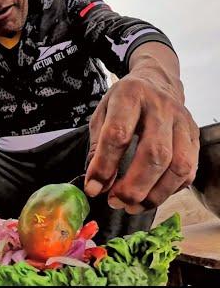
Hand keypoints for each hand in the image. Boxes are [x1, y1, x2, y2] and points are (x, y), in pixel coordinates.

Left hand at [85, 63, 198, 212]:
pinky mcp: (195, 135)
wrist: (157, 81)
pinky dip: (171, 189)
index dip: (104, 166)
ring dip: (155, 194)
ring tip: (133, 206)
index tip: (93, 188)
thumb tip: (96, 184)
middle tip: (116, 202)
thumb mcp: (101, 114)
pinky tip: (153, 195)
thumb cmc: (124, 102)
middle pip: (154, 154)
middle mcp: (160, 107)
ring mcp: (182, 122)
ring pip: (178, 165)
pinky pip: (190, 169)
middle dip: (133, 186)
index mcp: (130, 96)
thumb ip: (97, 147)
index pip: (117, 134)